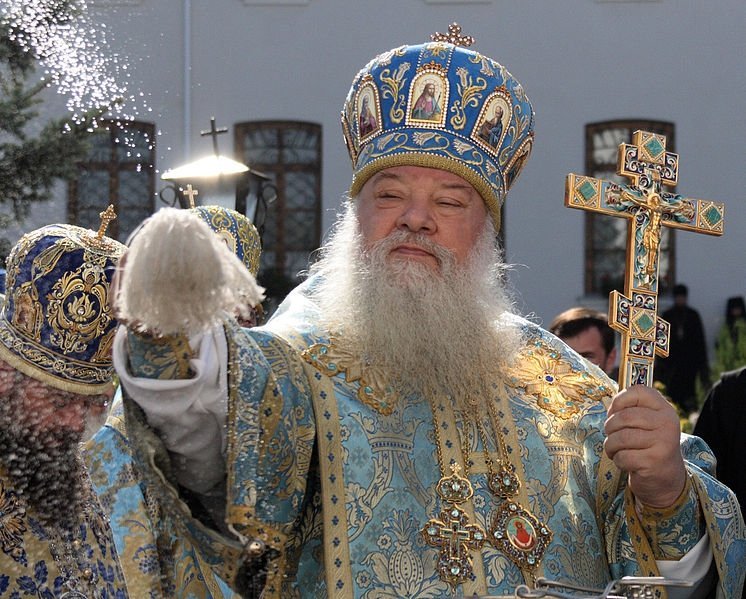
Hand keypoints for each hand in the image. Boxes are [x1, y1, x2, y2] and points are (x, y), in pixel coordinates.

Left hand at [604, 384, 685, 507]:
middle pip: (624, 416)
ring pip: (621, 437)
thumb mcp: (646, 423)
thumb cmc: (648, 444)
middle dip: (610, 427)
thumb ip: (632, 409)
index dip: (619, 400)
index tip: (614, 413)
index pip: (638, 391)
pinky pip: (623, 456)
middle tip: (611, 435)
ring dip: (611, 445)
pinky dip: (618, 460)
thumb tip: (611, 403)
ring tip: (614, 449)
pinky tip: (624, 462)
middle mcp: (667, 423)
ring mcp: (663, 443)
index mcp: (664, 409)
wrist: (666, 476)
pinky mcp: (654, 461)